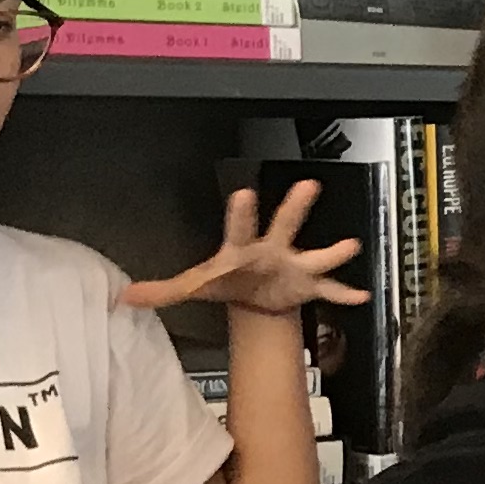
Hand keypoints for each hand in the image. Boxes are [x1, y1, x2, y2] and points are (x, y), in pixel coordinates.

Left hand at [127, 183, 370, 318]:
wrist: (253, 297)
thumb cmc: (226, 281)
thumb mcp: (194, 285)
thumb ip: (162, 290)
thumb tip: (124, 297)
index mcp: (242, 246)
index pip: (239, 226)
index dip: (241, 211)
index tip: (243, 192)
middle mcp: (273, 249)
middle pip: (284, 224)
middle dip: (295, 207)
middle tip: (307, 185)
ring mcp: (294, 265)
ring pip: (316, 254)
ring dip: (333, 251)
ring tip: (349, 245)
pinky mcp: (308, 285)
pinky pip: (329, 289)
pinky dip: (344, 293)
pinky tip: (361, 294)